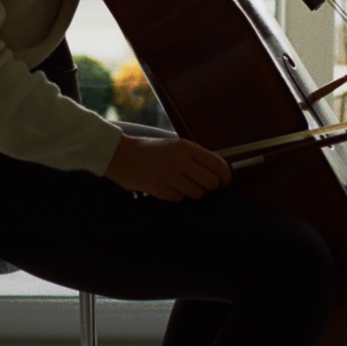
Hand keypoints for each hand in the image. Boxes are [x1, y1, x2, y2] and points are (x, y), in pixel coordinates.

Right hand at [104, 133, 231, 201]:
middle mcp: (179, 160)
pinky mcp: (158, 189)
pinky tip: (168, 186)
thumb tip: (218, 172)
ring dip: (192, 192)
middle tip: (201, 184)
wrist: (121, 155)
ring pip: (197, 193)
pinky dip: (177, 196)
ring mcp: (168, 175)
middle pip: (211, 182)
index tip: (224, 182)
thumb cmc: (150, 151)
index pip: (218, 165)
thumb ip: (195, 157)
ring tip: (180, 183)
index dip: (225, 176)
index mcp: (185, 147)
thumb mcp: (175, 146)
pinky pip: (180, 199)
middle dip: (209, 186)